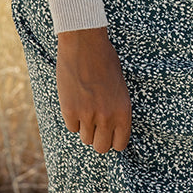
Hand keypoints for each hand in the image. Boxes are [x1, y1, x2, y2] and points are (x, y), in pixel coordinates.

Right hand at [56, 27, 131, 153]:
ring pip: (85, 138)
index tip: (108, 134)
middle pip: (101, 147)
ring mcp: (87, 115)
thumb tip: (110, 128)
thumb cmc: (105, 60)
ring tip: (85, 108)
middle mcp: (107, 117)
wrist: (84, 44)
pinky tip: (75, 101)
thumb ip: (116, 109)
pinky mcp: (69, 110)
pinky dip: (72, 118)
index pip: (120, 144)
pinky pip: (71, 127)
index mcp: (123, 111)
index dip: (113, 140)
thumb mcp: (120, 87)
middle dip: (98, 138)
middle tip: (95, 126)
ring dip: (85, 127)